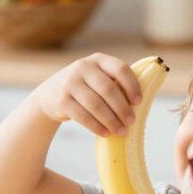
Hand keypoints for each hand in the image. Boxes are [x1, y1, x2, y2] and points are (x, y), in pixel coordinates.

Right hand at [26, 53, 141, 137]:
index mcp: (98, 60)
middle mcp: (83, 67)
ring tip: (121, 131)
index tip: (139, 101)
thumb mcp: (97, 77)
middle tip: (131, 122)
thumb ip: (115, 83)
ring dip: (111, 120)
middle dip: (122, 108)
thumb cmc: (85, 88)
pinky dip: (96, 126)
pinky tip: (106, 133)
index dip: (132, 85)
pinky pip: (83, 116)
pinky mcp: (61, 100)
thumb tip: (142, 102)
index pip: (120, 68)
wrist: (50, 94)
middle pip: (108, 89)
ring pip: (96, 104)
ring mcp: (70, 83)